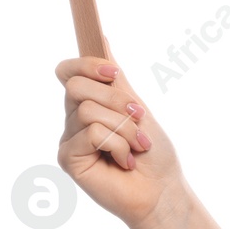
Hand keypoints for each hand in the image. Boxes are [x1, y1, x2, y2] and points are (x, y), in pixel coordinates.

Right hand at [55, 39, 186, 228]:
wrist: (162, 188)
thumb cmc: (153, 152)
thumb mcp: (136, 107)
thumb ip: (115, 80)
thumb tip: (102, 39)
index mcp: (88, 103)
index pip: (68, 71)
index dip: (86, 64)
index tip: (114, 73)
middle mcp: (73, 120)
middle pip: (78, 87)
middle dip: (117, 102)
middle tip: (140, 121)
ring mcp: (68, 139)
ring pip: (88, 111)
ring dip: (124, 128)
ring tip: (136, 147)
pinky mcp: (68, 159)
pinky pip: (92, 135)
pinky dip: (118, 146)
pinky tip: (124, 162)